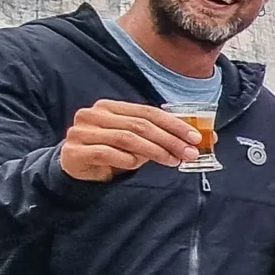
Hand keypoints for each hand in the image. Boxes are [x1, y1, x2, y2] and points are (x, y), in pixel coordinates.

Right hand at [59, 99, 203, 180]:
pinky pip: (107, 153)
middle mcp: (94, 114)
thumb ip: (160, 137)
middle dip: (169, 139)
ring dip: (155, 151)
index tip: (195, 137)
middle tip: (189, 153)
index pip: (147, 112)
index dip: (174, 124)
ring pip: (126, 139)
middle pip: (140, 125)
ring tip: (173, 161)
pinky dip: (126, 160)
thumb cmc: (110, 151)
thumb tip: (200, 139)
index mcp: (110, 107)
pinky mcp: (74, 151)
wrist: (74, 167)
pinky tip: (137, 165)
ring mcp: (81, 132)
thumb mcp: (136, 141)